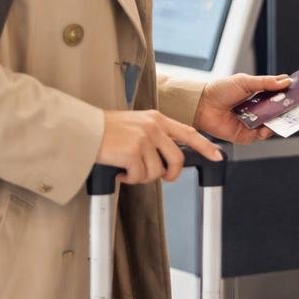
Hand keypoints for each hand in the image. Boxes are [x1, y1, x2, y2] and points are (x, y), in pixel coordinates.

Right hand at [96, 110, 222, 184]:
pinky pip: (139, 176)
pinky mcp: (133, 152)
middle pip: (177, 159)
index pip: (188, 132)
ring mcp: (144, 139)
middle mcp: (153, 127)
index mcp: (156, 118)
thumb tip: (166, 159)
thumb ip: (153, 135)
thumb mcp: (134, 125)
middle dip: (170, 174)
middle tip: (159, 177)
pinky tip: (118, 171)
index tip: (217, 156)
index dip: (205, 146)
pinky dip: (129, 179)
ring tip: (127, 170)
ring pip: (156, 171)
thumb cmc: (103, 130)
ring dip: (142, 177)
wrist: (80, 130)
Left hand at [194, 73, 292, 144]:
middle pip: (279, 110)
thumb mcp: (245, 81)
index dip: (290, 93)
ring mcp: (253, 122)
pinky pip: (262, 135)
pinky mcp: (246, 135)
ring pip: (273, 123)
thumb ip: (266, 82)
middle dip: (288, 108)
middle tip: (298, 105)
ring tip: (283, 115)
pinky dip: (266, 131)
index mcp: (258, 93)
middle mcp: (257, 108)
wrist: (202, 105)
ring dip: (279, 120)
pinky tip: (266, 125)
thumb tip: (286, 81)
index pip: (279, 94)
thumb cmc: (219, 90)